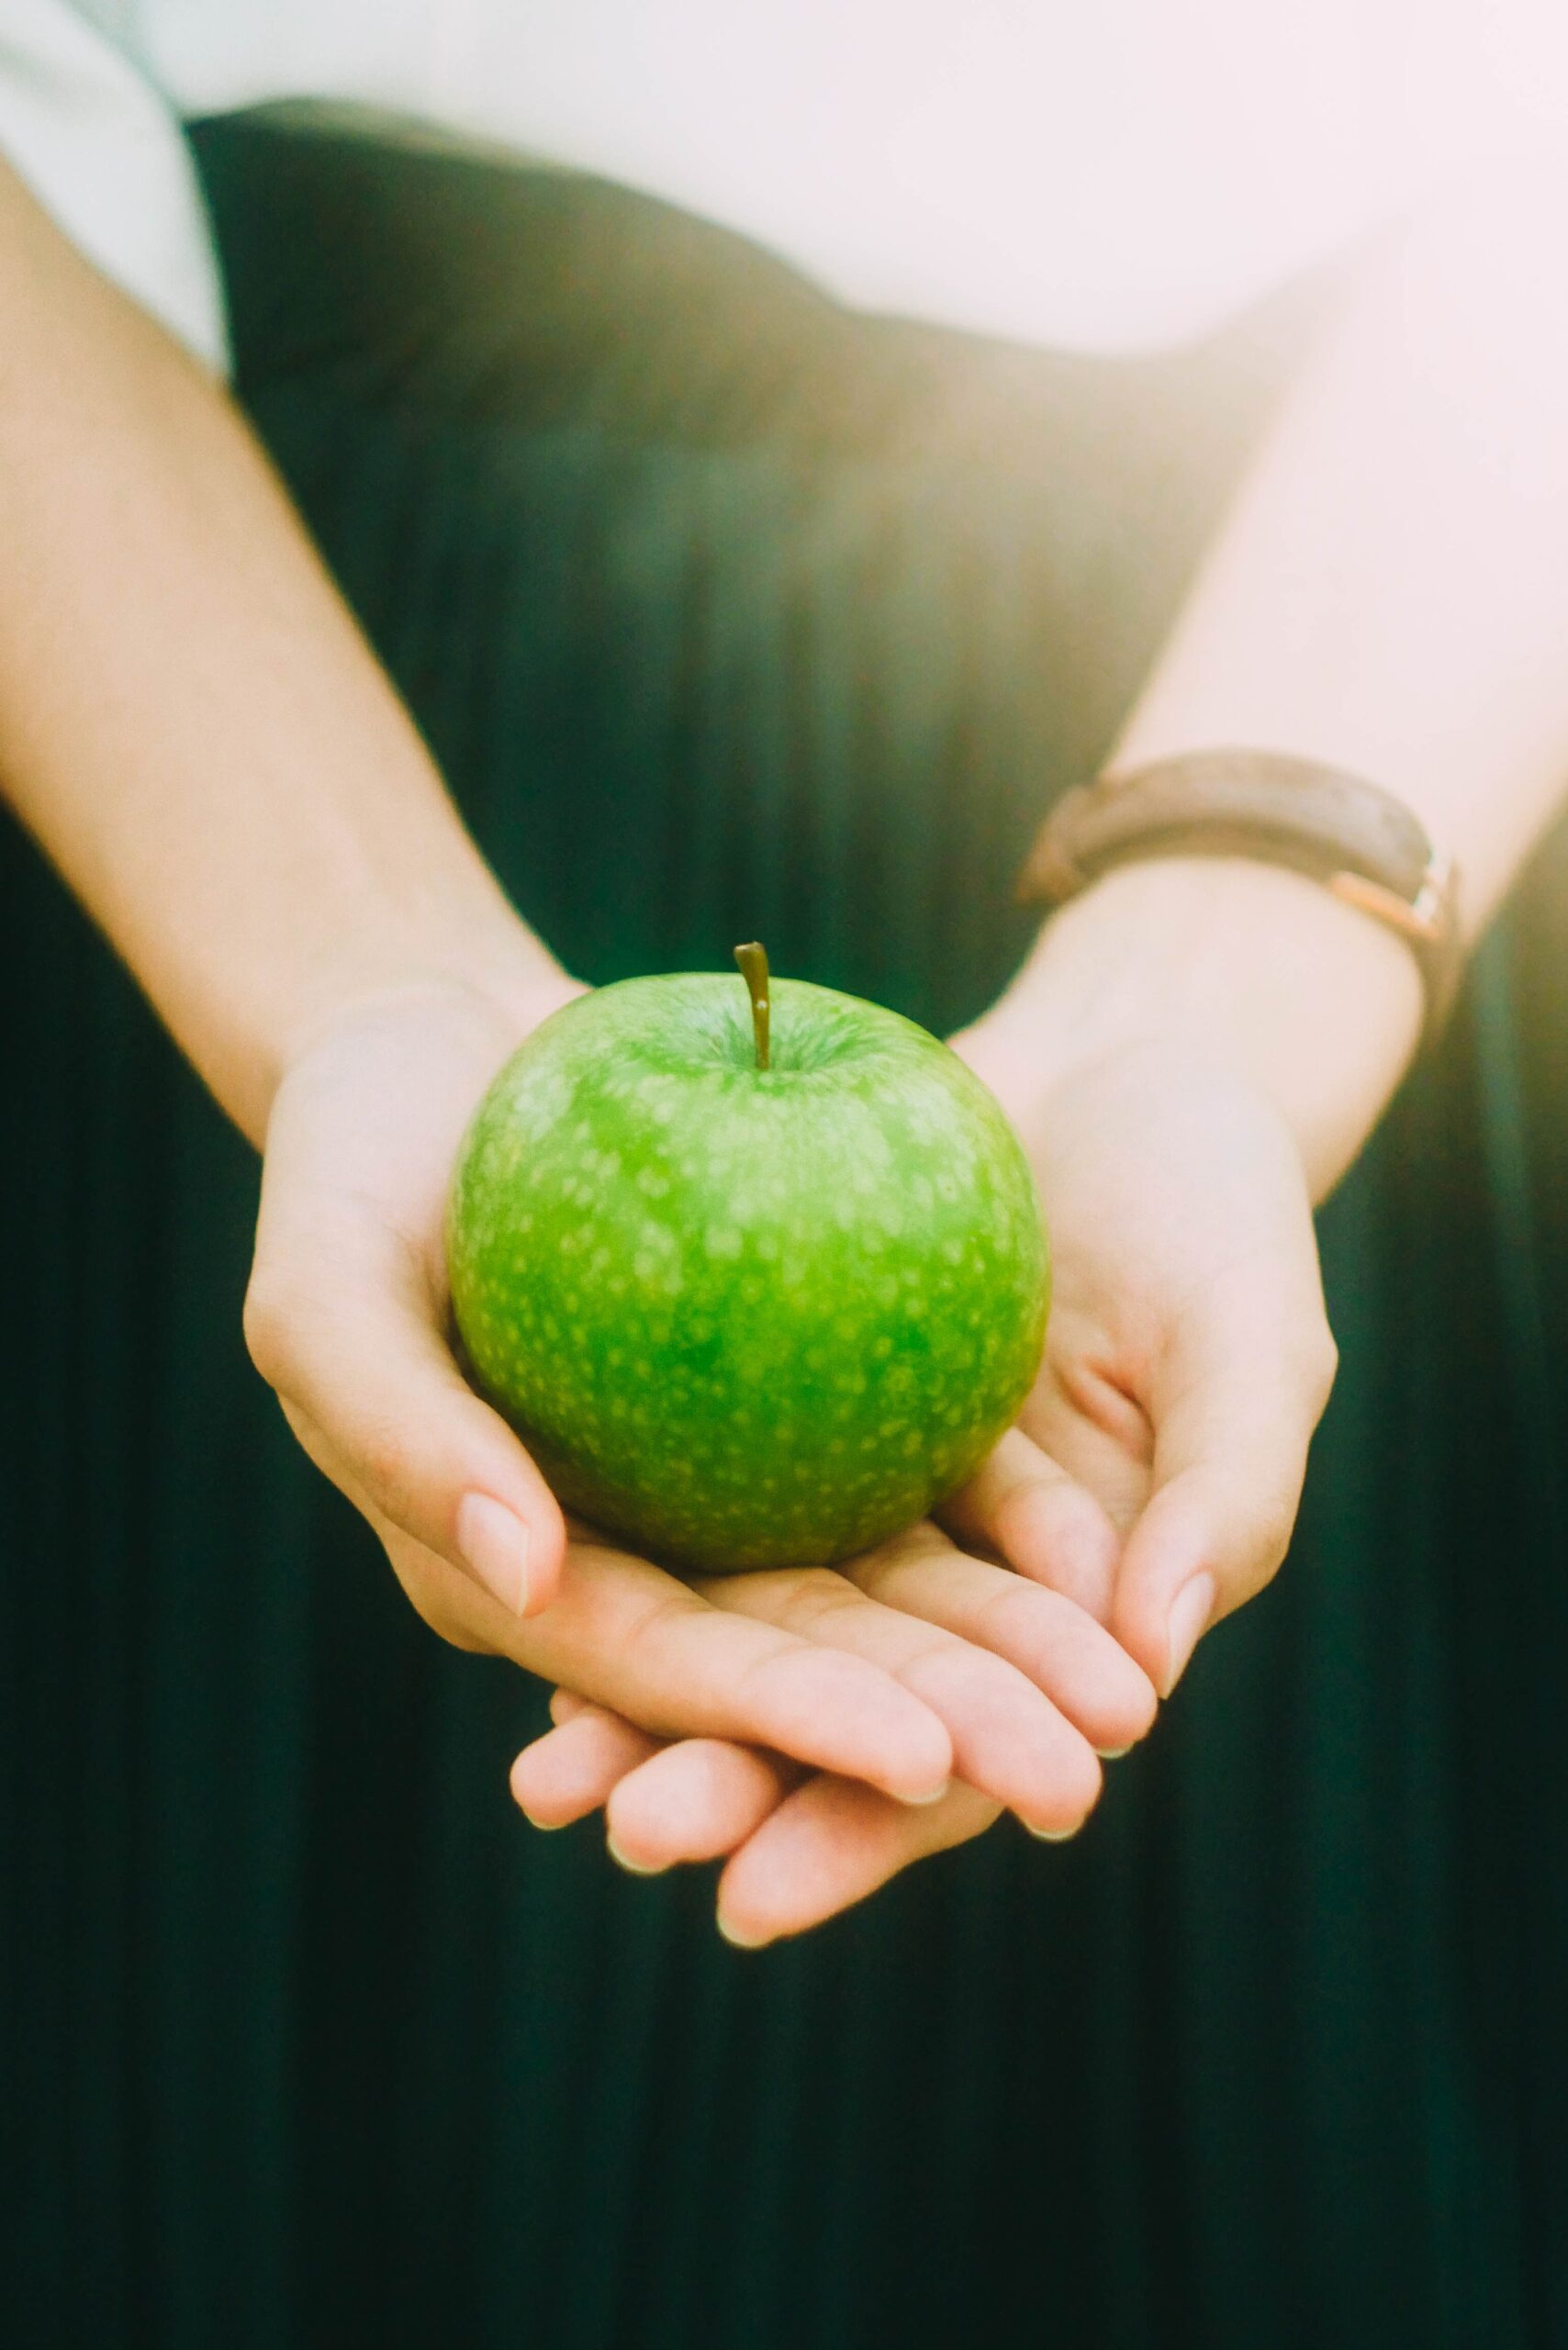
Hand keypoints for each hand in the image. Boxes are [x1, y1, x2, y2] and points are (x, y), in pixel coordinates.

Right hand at [243, 974, 1150, 1808]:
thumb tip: (523, 1577)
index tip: (924, 1761)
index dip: (787, 1724)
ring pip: (869, 1586)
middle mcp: (625, 1555)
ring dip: (995, 1653)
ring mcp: (710, 1485)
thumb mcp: (324, 1286)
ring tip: (1124, 1708)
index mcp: (513, 1572)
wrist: (432, 1042)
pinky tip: (1101, 1558)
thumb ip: (400, 1432)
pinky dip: (995, 1521)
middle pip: (789, 1656)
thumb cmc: (349, 1160)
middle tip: (1078, 1783)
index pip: (660, 1668)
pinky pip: (898, 1467)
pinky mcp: (778, 1400)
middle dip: (934, 1730)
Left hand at [514, 1025, 1335, 1942]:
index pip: (959, 1763)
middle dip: (725, 1786)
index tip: (753, 1899)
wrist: (1128, 1064)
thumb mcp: (1256, 1341)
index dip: (861, 1835)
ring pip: (748, 1623)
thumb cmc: (1219, 1204)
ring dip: (650, 1705)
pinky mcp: (796, 1405)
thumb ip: (1228, 1499)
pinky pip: (707, 1495)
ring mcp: (866, 1496)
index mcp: (1066, 1621)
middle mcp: (948, 1583)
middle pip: (826, 1712)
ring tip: (545, 1778)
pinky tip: (531, 1587)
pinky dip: (631, 1550)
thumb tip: (1155, 1666)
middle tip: (622, 1833)